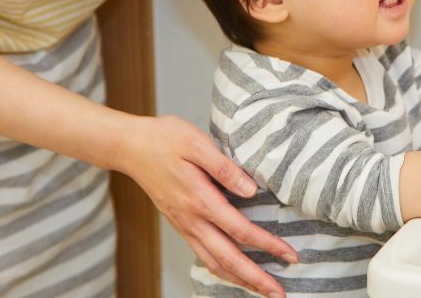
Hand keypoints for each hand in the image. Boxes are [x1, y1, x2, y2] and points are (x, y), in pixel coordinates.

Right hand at [116, 115, 296, 297]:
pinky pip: (202, 256)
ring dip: (240, 280)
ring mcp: (184, 225)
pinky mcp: (180, 225)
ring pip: (214, 263)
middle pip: (228, 259)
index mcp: (199, 199)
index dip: (268, 245)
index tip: (290, 255)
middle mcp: (191, 220)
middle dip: (256, 279)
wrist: (130, 147)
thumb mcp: (196, 142)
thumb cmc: (164, 138)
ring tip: (262, 290)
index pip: (240, 231)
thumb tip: (251, 189)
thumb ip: (224, 167)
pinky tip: (234, 273)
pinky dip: (221, 270)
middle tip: (279, 294)